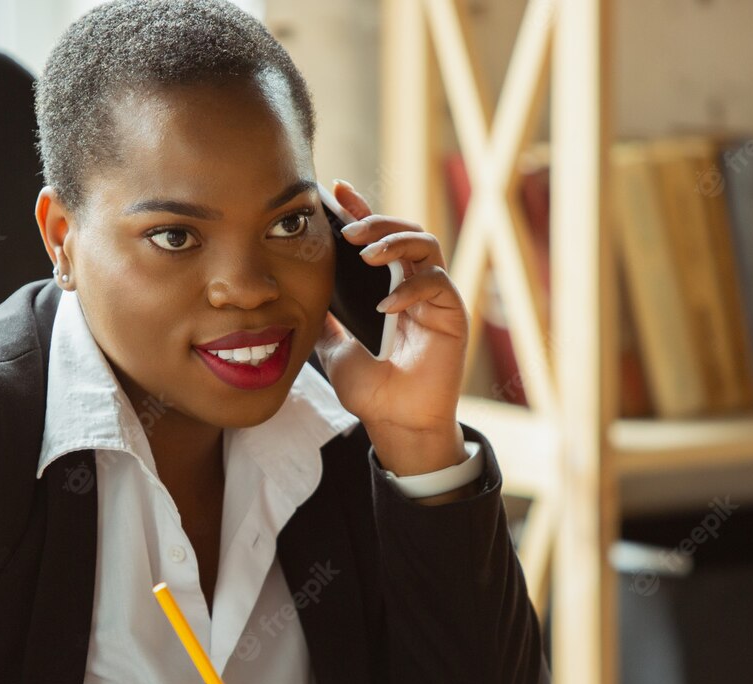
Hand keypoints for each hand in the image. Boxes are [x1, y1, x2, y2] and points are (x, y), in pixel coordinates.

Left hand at [314, 179, 469, 475]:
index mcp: (390, 289)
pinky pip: (436, 283)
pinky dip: (409, 288)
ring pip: (427, 245)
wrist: (394, 424)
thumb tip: (300, 293)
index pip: (379, 239)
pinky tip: (385, 306)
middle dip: (378, 221)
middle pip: (407, 231)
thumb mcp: (334, 348)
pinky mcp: (453, 315)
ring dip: (396, 241)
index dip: (361, 211)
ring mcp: (436, 299)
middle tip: (349, 228)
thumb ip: (324, 320)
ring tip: (366, 254)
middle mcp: (416, 287)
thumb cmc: (371, 391)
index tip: (336, 189)